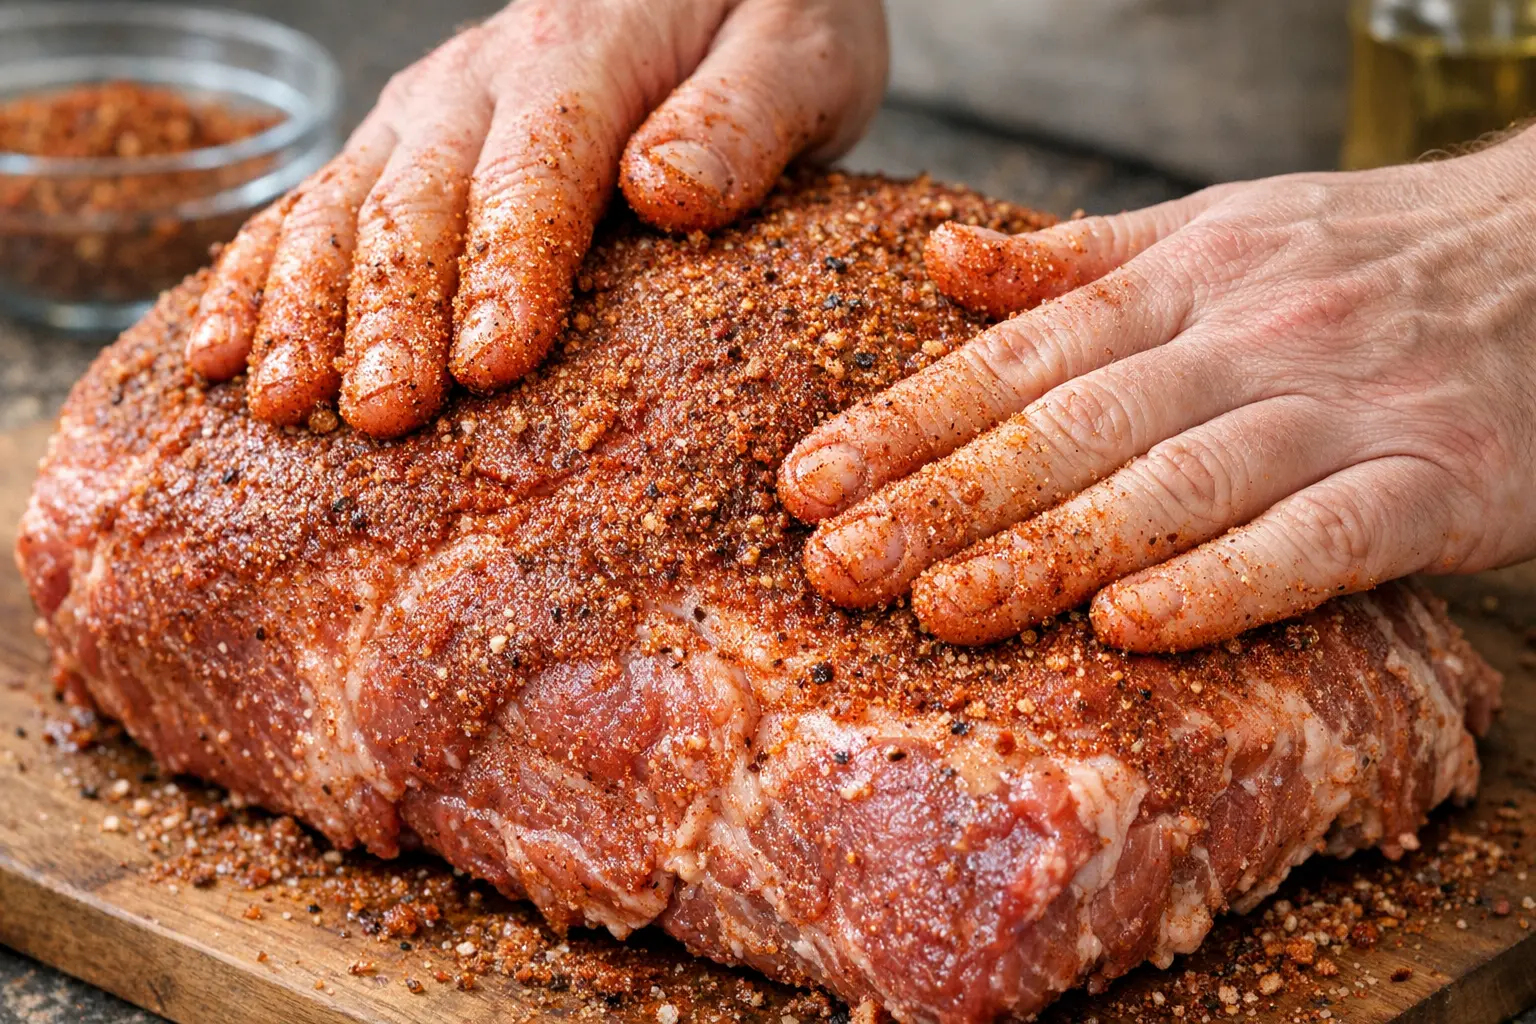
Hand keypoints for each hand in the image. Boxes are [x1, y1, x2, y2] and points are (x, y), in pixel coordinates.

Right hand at [186, 0, 885, 436]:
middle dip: (390, 314)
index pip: (535, 170)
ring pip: (342, 208)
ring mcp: (429, 108)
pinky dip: (258, 278)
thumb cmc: (772, 18)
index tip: (488, 366)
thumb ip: (744, 116)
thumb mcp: (801, 52)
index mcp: (582, 50)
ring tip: (278, 404)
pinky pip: (312, 208)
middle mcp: (482, 76)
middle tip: (378, 418)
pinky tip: (220, 351)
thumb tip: (665, 189)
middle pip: (419, 201)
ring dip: (304, 309)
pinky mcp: (406, 141)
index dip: (505, 269)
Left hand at [778, 128, 1535, 652]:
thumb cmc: (1367, 253)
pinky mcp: (1436, 482)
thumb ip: (1079, 260)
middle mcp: (1246, 336)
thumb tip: (943, 262)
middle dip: (945, 501)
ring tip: (945, 609)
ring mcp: (1342, 407)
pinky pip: (1318, 541)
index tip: (810, 484)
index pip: (1016, 356)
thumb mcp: (1219, 227)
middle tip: (838, 568)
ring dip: (1054, 549)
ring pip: (1176, 484)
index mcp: (1182, 277)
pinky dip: (1226, 583)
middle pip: (1073, 425)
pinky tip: (1133, 626)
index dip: (905, 421)